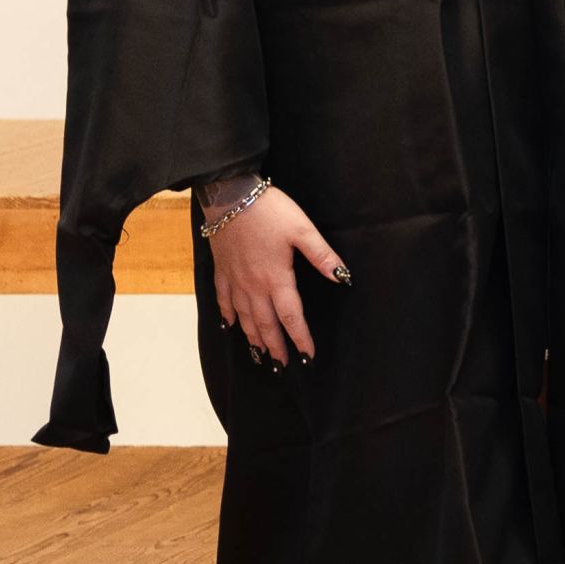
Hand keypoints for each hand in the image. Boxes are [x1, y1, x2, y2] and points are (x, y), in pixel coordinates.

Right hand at [208, 180, 345, 367]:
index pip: (291, 316)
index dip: (300, 338)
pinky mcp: (221, 270)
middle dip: (275, 346)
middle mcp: (253, 285)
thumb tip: (343, 278)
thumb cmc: (270, 211)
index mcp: (276, 278)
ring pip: (243, 316)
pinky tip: (229, 326)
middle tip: (282, 366)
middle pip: (265, 323)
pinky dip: (227, 315)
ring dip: (253, 337)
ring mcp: (234, 279)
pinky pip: (222, 299)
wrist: (230, 197)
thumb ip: (322, 256)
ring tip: (260, 354)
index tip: (307, 356)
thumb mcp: (303, 230)